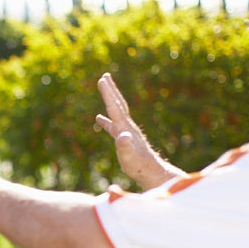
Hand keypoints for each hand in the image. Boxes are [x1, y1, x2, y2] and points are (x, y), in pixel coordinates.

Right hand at [95, 73, 185, 189]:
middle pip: (118, 104)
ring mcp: (125, 131)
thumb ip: (124, 146)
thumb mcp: (128, 156)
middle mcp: (126, 126)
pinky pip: (112, 124)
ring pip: (116, 111)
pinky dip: (105, 120)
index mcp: (124, 127)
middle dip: (111, 90)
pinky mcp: (124, 138)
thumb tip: (123, 136)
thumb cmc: (138, 165)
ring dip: (110, 100)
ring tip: (105, 89)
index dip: (108, 93)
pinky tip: (99, 118)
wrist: (149, 171)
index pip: (114, 107)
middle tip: (105, 76)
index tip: (102, 80)